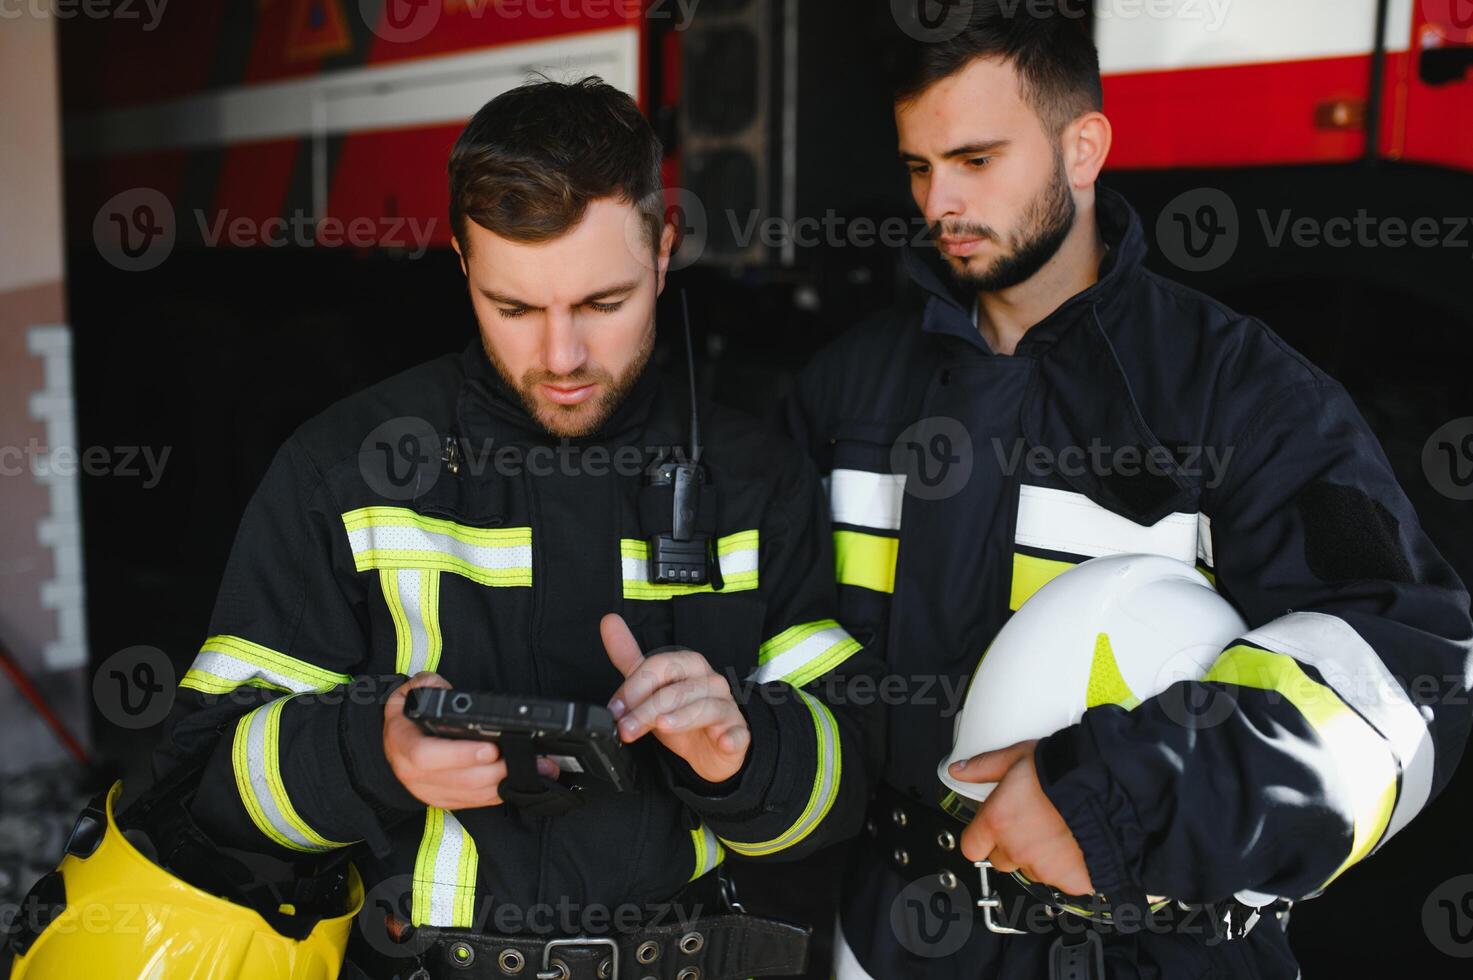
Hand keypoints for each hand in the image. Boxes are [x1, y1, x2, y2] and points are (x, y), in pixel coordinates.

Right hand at [383, 672, 554, 809]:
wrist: (396, 739)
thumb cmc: (407, 715)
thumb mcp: (411, 691)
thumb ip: (430, 686)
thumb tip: (451, 693)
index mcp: (403, 744)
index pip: (427, 756)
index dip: (460, 755)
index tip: (490, 748)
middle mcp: (413, 774)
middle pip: (459, 780)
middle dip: (496, 770)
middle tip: (522, 758)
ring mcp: (429, 791)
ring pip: (470, 795)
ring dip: (504, 783)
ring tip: (534, 769)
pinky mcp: (443, 800)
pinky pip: (474, 802)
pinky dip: (498, 793)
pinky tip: (517, 780)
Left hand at [601, 613, 750, 782]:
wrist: (710, 747)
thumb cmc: (681, 713)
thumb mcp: (652, 687)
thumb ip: (630, 658)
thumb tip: (609, 621)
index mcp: (689, 665)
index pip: (660, 666)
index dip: (634, 687)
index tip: (615, 708)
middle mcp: (711, 681)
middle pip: (678, 688)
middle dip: (648, 708)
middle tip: (626, 728)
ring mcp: (727, 706)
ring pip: (704, 708)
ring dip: (679, 719)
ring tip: (660, 727)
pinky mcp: (738, 732)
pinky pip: (738, 732)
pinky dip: (732, 737)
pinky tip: (723, 742)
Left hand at [950, 739, 1093, 895]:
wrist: (1106, 790)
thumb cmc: (1064, 772)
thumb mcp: (1018, 757)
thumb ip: (984, 767)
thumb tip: (960, 770)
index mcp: (996, 821)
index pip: (971, 847)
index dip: (980, 839)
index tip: (990, 832)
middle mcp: (1015, 848)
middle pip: (1001, 859)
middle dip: (1012, 846)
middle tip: (1032, 825)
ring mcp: (1042, 868)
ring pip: (1031, 869)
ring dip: (1039, 856)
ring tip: (1058, 830)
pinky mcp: (1069, 880)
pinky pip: (1062, 880)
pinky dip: (1068, 869)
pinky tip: (1075, 846)